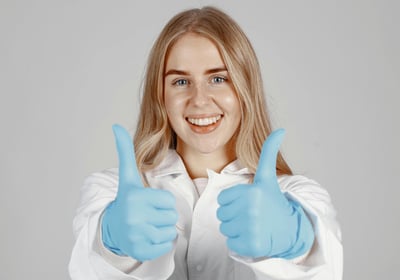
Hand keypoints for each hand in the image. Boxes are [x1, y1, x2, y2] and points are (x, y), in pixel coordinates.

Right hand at [101, 124, 177, 261]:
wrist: (113, 228)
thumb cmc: (126, 201)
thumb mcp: (127, 177)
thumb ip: (125, 151)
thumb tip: (115, 126)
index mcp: (135, 197)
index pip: (169, 201)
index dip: (161, 202)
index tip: (147, 202)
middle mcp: (134, 217)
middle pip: (171, 217)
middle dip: (162, 216)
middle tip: (147, 215)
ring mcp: (136, 236)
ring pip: (169, 231)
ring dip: (161, 229)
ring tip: (145, 225)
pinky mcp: (140, 252)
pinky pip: (166, 246)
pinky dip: (159, 243)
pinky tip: (146, 237)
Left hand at [217, 129, 313, 258]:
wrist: (290, 230)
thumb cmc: (274, 202)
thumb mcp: (268, 177)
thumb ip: (268, 153)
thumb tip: (281, 130)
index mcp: (252, 192)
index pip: (223, 199)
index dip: (234, 201)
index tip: (250, 202)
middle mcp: (251, 210)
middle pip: (222, 214)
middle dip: (234, 215)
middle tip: (252, 215)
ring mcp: (252, 229)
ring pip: (225, 229)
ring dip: (236, 229)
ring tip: (254, 225)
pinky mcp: (251, 246)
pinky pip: (231, 243)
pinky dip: (241, 243)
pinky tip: (254, 237)